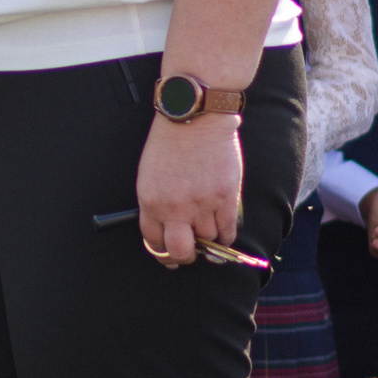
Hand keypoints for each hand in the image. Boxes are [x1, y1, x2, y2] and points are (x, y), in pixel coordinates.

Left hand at [136, 114, 242, 268]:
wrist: (194, 120)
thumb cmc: (169, 144)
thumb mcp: (149, 175)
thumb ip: (157, 203)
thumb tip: (168, 228)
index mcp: (150, 201)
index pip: (154, 241)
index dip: (162, 252)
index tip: (168, 256)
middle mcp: (174, 207)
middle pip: (181, 251)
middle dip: (185, 257)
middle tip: (190, 254)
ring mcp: (201, 204)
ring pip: (208, 239)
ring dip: (209, 239)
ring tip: (208, 231)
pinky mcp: (225, 198)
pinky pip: (228, 229)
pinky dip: (227, 235)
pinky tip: (223, 232)